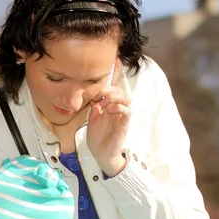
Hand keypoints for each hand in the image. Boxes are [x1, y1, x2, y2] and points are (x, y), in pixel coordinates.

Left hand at [86, 60, 131, 176]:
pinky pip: (127, 111)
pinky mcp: (124, 125)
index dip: (114, 75)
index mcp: (108, 106)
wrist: (101, 155)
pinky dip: (119, 108)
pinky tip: (110, 110)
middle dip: (110, 88)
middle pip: (119, 91)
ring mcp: (121, 116)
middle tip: (99, 93)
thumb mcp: (91, 120)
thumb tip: (94, 98)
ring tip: (105, 102)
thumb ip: (93, 108)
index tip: (113, 62)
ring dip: (115, 97)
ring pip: (125, 99)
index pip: (112, 89)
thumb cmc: (97, 139)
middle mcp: (116, 109)